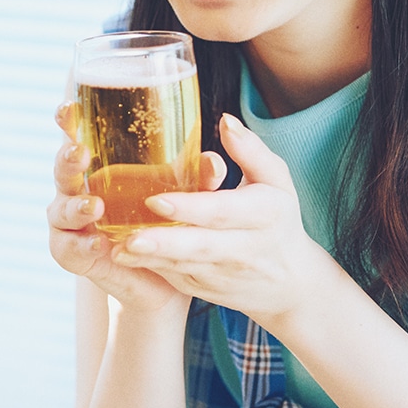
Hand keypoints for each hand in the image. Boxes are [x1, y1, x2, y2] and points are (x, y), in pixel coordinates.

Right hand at [46, 102, 226, 314]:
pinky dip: (82, 244)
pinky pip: (69, 247)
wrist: (161, 279)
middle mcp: (78, 189)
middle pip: (63, 168)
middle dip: (67, 159)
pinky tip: (97, 243)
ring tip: (94, 206)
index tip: (69, 107)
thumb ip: (198, 179)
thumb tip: (213, 161)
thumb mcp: (185, 197)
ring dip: (75, 205)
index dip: (68, 121)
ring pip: (61, 208)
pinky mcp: (73, 253)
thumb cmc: (166, 223)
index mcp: (98, 165)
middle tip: (81, 153)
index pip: (78, 136)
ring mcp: (70, 222)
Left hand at [110, 113, 334, 331]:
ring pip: (185, 266)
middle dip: (166, 243)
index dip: (190, 207)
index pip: (222, 211)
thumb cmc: (277, 219)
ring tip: (117, 251)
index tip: (156, 200)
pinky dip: (153, 269)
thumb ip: (251, 150)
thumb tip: (225, 120)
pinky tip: (126, 258)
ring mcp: (225, 273)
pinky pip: (178, 278)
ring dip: (151, 259)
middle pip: (202, 245)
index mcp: (264, 215)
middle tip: (131, 238)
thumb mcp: (276, 180)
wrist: (290, 282)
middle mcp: (245, 248)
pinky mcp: (208, 288)